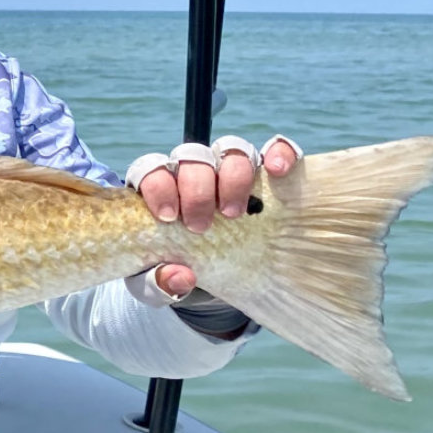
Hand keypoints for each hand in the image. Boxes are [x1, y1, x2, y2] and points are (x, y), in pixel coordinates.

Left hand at [134, 137, 299, 296]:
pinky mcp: (268, 175)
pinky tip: (278, 171)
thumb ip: (156, 283)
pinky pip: (276, 149)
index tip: (169, 217)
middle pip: (192, 156)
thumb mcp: (155, 283)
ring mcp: (231, 169)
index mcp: (162, 189)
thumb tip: (180, 278)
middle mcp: (195, 171)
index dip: (159, 186)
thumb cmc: (176, 267)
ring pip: (231, 149)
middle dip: (196, 190)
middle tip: (200, 226)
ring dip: (233, 177)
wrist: (213, 275)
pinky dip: (279, 153)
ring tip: (233, 214)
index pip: (152, 169)